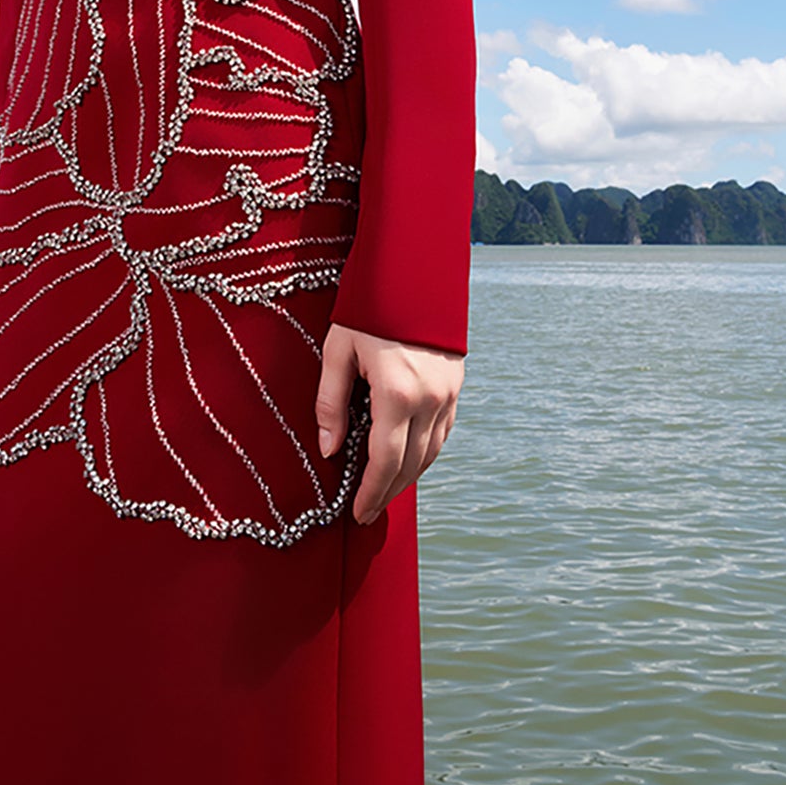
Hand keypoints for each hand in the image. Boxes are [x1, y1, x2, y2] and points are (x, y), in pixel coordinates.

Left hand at [315, 322, 463, 525]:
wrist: (413, 271)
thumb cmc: (368, 307)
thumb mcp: (338, 350)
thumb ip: (331, 402)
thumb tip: (329, 450)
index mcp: (397, 393)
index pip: (385, 462)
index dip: (371, 493)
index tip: (358, 513)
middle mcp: (429, 399)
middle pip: (410, 465)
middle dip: (388, 492)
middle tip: (367, 511)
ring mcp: (448, 393)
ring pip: (431, 453)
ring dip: (408, 477)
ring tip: (384, 490)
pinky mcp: (456, 385)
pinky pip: (443, 432)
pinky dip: (425, 453)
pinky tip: (407, 459)